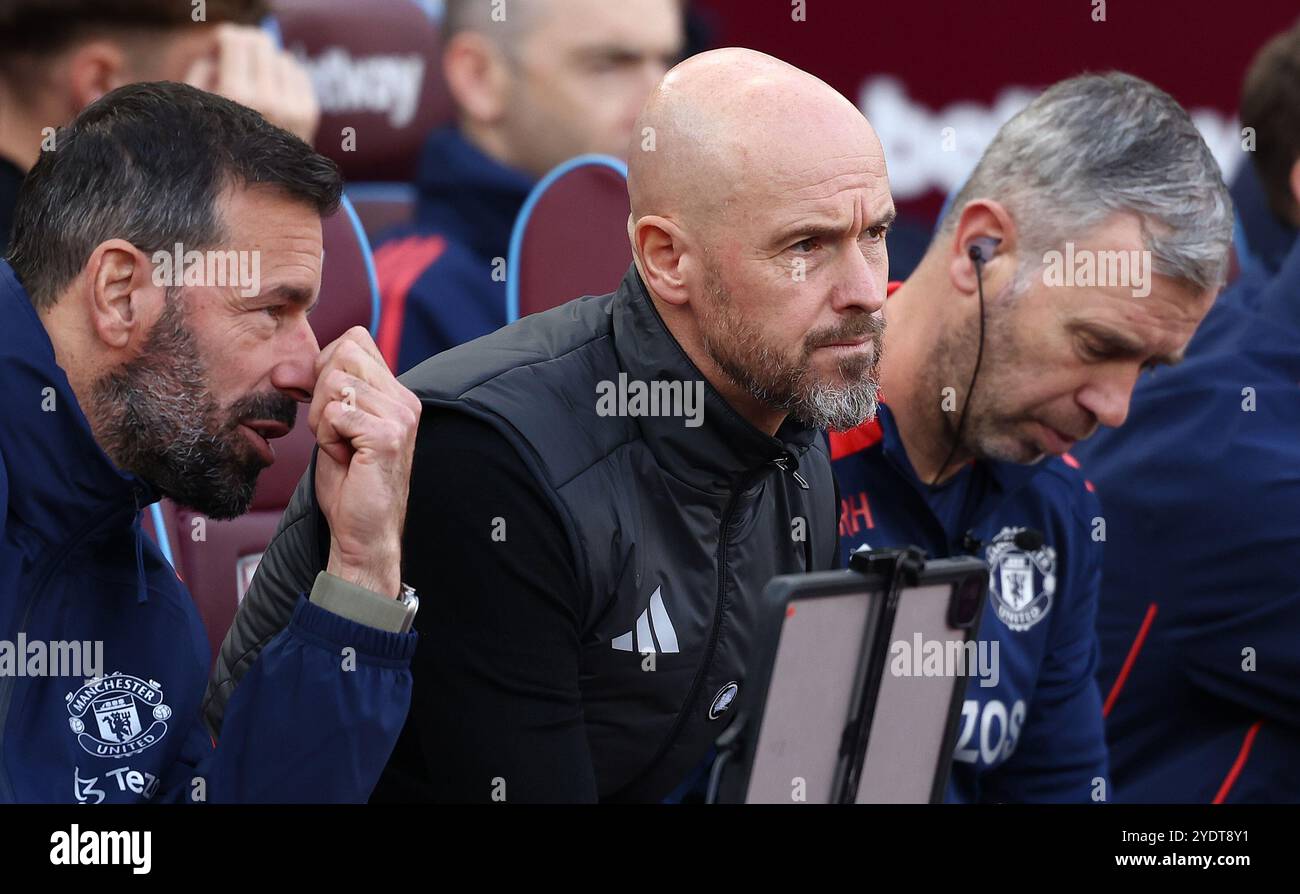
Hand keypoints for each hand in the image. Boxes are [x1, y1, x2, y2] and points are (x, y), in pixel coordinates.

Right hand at [185, 24, 320, 142]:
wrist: (261, 188)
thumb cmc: (221, 143)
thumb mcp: (197, 106)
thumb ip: (202, 69)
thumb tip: (221, 48)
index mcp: (236, 96)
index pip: (236, 40)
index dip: (226, 38)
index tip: (221, 48)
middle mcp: (268, 99)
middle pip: (261, 42)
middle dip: (247, 45)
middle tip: (238, 59)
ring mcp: (294, 106)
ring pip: (281, 56)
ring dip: (267, 64)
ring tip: (256, 84)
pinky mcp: (310, 112)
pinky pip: (298, 71)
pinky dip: (285, 77)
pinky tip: (274, 95)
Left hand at [309, 327, 420, 597]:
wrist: (364, 532)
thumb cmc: (348, 483)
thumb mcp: (330, 426)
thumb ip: (318, 389)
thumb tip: (284, 368)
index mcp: (396, 393)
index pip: (354, 340)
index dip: (326, 365)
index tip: (324, 404)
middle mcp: (404, 399)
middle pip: (343, 353)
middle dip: (321, 391)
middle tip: (332, 430)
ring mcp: (400, 416)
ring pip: (335, 382)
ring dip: (323, 418)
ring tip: (340, 446)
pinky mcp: (388, 436)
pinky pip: (335, 412)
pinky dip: (327, 435)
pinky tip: (344, 456)